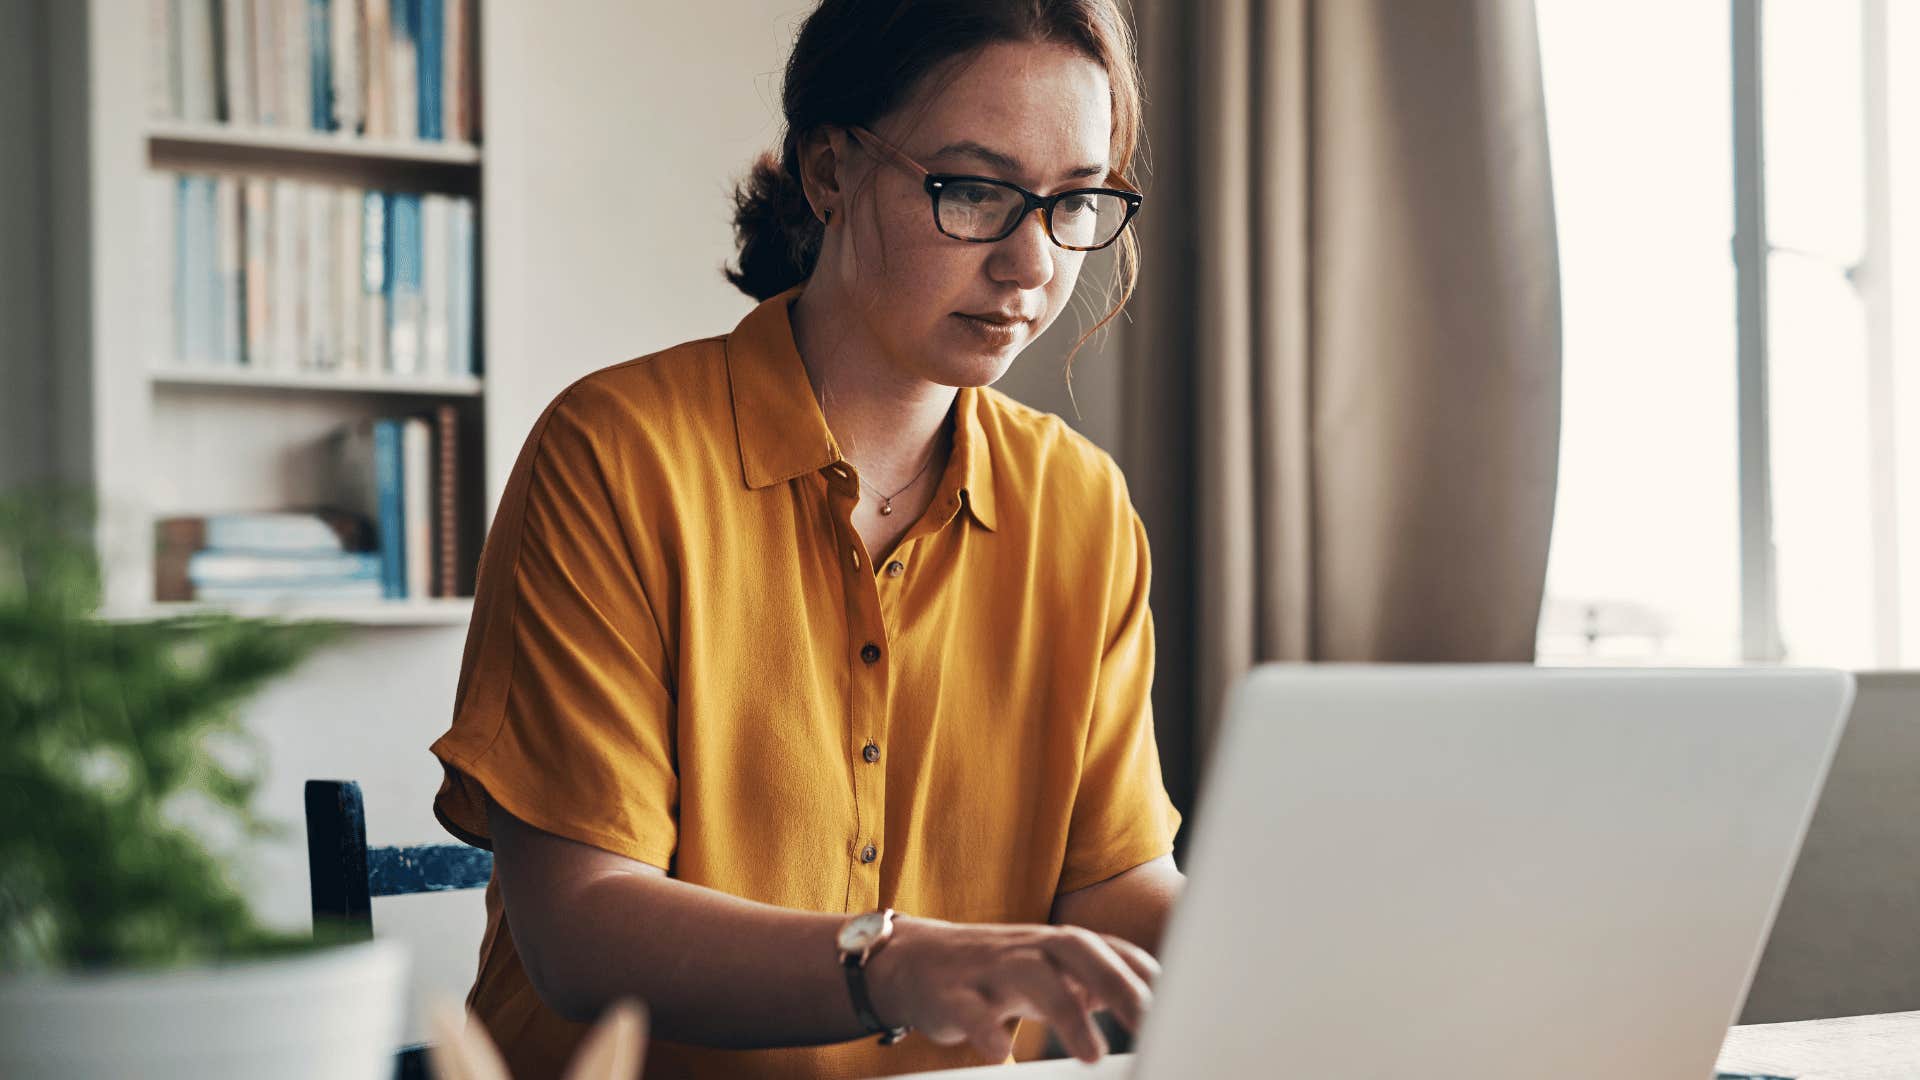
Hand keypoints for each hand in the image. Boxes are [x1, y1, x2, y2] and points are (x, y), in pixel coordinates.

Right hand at [862, 915, 1158, 1063]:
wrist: (913, 962)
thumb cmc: (996, 973)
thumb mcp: (1053, 974)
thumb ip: (1098, 983)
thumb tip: (1152, 1002)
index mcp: (1058, 946)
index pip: (1113, 952)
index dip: (1148, 978)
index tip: (1183, 1008)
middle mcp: (1029, 949)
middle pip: (1080, 950)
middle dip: (1118, 983)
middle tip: (1150, 1023)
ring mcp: (990, 969)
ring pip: (1031, 975)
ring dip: (1064, 1012)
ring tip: (1091, 1054)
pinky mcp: (951, 994)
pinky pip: (970, 1009)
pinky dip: (987, 1029)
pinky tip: (1003, 1052)